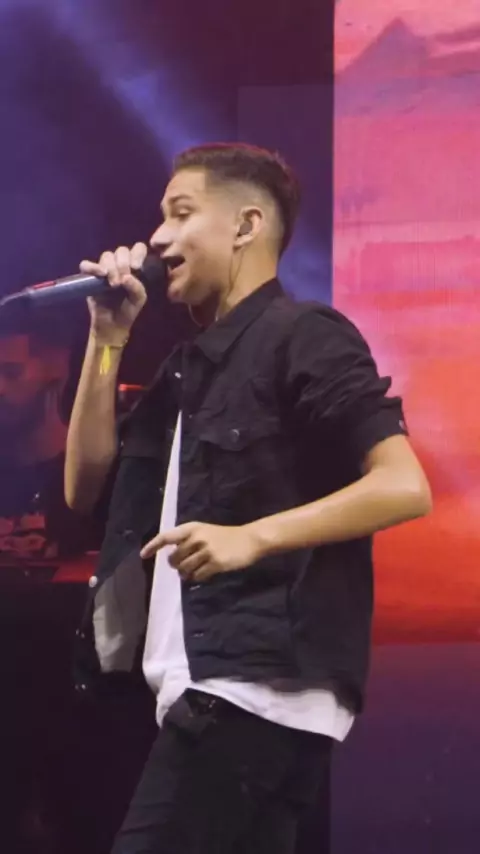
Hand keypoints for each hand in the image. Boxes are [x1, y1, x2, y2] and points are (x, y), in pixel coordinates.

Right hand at [80, 244, 147, 342]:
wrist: (113, 324)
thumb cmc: (128, 309)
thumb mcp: (138, 299)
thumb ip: (136, 287)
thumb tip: (126, 277)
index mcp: (134, 266)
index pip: (138, 248)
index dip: (137, 254)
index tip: (136, 267)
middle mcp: (119, 264)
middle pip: (121, 250)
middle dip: (123, 264)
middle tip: (122, 281)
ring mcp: (104, 269)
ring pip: (107, 256)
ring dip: (111, 267)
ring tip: (113, 284)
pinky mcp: (90, 277)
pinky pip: (86, 265)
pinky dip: (92, 267)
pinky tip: (100, 274)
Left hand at [140, 522, 262, 582]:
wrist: (249, 540)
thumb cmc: (225, 536)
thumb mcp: (205, 531)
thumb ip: (188, 540)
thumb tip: (172, 557)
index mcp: (192, 528)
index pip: (167, 537)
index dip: (153, 546)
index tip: (143, 555)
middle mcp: (197, 538)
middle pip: (174, 559)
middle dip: (176, 566)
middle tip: (185, 567)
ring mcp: (206, 550)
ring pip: (184, 570)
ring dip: (186, 574)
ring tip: (194, 572)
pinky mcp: (215, 563)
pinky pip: (197, 576)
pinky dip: (198, 578)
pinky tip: (205, 574)